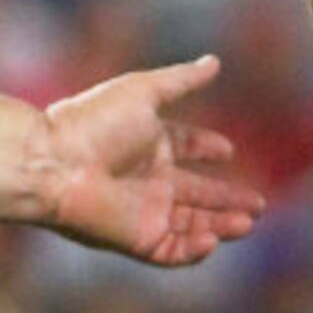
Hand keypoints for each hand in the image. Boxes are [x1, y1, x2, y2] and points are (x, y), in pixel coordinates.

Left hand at [27, 54, 264, 266]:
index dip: (205, 148)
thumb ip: (182, 80)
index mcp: (147, 142)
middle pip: (195, 193)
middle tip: (258, 204)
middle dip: (226, 198)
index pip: (184, 147)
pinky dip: (194, 250)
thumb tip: (214, 61)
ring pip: (190, 224)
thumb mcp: (144, 91)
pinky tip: (214, 240)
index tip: (228, 150)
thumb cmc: (94, 122)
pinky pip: (172, 251)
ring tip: (248, 221)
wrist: (54, 163)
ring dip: (220, 225)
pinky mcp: (137, 239)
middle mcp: (147, 179)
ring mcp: (143, 211)